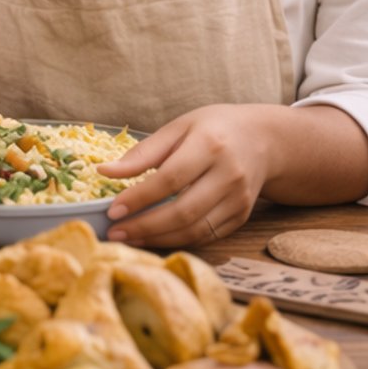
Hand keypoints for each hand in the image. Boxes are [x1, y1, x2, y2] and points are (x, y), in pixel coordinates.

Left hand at [98, 104, 275, 247]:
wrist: (263, 140)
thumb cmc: (213, 129)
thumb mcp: (178, 128)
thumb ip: (143, 152)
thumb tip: (104, 170)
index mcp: (210, 146)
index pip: (170, 178)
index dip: (139, 197)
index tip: (112, 209)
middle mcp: (229, 175)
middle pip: (184, 211)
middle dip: (145, 226)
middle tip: (115, 231)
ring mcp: (239, 199)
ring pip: (196, 230)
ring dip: (159, 239)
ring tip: (129, 238)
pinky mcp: (242, 216)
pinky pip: (208, 235)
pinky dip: (178, 240)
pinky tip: (154, 238)